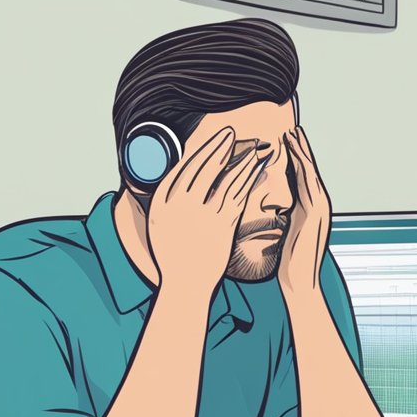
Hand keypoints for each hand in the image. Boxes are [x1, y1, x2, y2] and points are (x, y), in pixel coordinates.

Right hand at [147, 127, 269, 298]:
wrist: (185, 285)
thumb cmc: (173, 254)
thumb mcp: (160, 223)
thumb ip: (169, 198)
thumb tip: (182, 174)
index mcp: (162, 202)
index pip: (184, 167)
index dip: (201, 149)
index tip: (212, 139)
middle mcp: (181, 205)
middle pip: (204, 167)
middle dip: (220, 146)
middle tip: (232, 132)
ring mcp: (202, 215)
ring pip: (224, 178)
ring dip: (240, 159)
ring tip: (250, 146)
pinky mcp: (221, 226)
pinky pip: (237, 196)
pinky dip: (248, 179)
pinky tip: (256, 169)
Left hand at [278, 127, 330, 296]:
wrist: (300, 282)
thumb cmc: (290, 264)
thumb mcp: (286, 235)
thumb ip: (285, 219)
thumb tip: (277, 211)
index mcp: (309, 210)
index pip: (302, 180)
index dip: (295, 160)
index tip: (286, 143)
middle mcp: (318, 206)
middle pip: (309, 171)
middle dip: (301, 149)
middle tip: (293, 128)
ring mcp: (319, 207)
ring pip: (310, 171)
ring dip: (302, 150)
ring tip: (294, 132)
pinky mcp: (315, 211)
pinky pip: (308, 180)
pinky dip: (301, 162)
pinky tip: (294, 149)